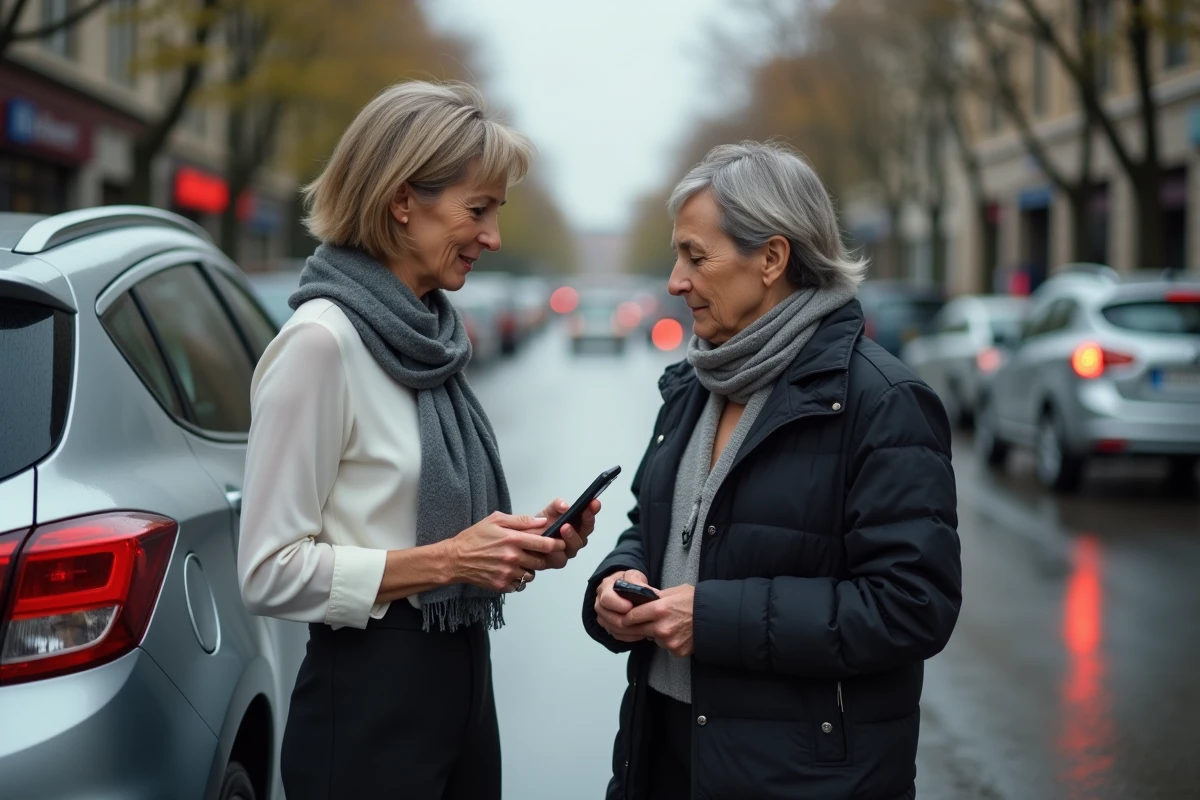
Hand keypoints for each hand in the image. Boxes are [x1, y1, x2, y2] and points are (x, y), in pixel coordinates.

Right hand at [445, 512, 565, 592]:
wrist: (455, 559)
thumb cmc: (475, 538)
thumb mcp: (495, 520)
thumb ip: (521, 521)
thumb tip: (542, 521)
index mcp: (512, 539)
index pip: (544, 544)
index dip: (556, 544)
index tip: (560, 543)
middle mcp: (512, 557)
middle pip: (541, 561)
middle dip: (541, 557)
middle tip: (533, 553)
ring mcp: (507, 573)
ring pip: (531, 574)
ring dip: (529, 569)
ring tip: (518, 561)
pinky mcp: (502, 585)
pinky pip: (520, 584)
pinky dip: (518, 579)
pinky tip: (509, 571)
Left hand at [537, 497, 601, 568]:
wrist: (528, 538)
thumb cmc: (541, 524)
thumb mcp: (549, 511)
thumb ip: (557, 505)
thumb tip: (565, 506)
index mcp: (578, 524)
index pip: (589, 516)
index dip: (593, 510)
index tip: (594, 502)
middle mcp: (577, 538)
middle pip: (586, 531)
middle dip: (586, 520)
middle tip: (584, 511)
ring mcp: (569, 551)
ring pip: (575, 545)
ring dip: (571, 536)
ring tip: (565, 527)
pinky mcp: (558, 562)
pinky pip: (561, 558)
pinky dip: (557, 551)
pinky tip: (551, 544)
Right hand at [594, 569, 651, 642]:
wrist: (624, 587)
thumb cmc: (629, 582)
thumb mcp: (634, 575)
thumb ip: (637, 582)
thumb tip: (647, 593)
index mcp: (605, 587)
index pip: (606, 599)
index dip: (619, 604)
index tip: (632, 606)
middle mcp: (599, 603)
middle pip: (609, 617)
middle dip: (626, 620)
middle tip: (642, 619)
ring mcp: (602, 616)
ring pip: (612, 628)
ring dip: (629, 630)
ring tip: (645, 627)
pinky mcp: (607, 626)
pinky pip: (616, 635)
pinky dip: (629, 636)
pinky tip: (641, 632)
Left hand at [621, 585, 694, 657]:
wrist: (716, 618)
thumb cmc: (696, 601)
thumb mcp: (675, 591)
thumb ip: (656, 597)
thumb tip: (639, 598)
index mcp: (659, 609)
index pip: (631, 616)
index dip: (627, 617)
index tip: (626, 617)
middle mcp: (661, 627)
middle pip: (638, 630)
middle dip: (637, 626)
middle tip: (641, 622)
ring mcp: (669, 641)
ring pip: (653, 638)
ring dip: (655, 633)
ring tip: (669, 624)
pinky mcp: (676, 650)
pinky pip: (665, 646)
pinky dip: (668, 641)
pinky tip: (678, 633)